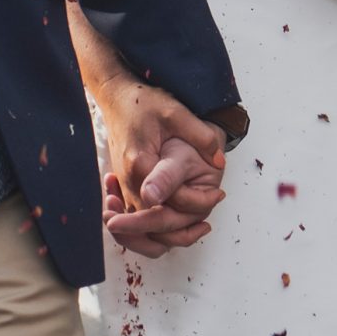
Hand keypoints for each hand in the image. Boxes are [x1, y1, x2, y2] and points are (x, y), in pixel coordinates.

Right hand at [91, 77, 228, 256]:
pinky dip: (152, 233)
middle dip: (182, 229)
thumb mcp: (176, 113)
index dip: (197, 203)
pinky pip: (135, 223)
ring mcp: (122, 189)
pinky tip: (178, 224)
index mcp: (140, 165)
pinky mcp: (122, 190)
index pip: (168, 202)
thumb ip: (199, 137)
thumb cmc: (144, 104)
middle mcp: (128, 182)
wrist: (117, 98)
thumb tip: (218, 160)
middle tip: (207, 222)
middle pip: (152, 225)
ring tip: (197, 226)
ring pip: (138, 233)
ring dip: (166, 237)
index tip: (218, 194)